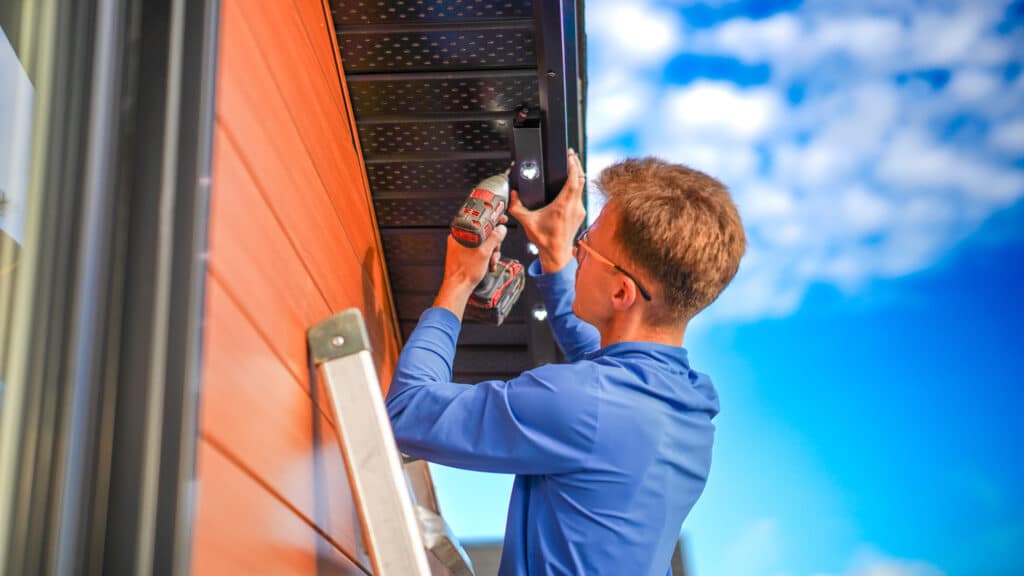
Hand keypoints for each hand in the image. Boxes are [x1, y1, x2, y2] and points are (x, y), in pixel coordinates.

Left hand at [433, 222, 507, 319]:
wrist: (458, 287)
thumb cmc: (464, 272)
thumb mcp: (484, 253)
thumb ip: (494, 239)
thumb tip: (501, 229)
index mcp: (461, 233)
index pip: (479, 220)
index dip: (492, 220)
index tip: (501, 219)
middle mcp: (460, 239)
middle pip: (483, 233)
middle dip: (493, 243)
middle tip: (496, 249)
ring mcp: (461, 248)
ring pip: (482, 243)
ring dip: (491, 252)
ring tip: (491, 260)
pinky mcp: (464, 256)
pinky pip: (478, 251)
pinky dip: (485, 257)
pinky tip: (488, 264)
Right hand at [508, 149, 586, 272]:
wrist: (556, 254)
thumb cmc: (545, 240)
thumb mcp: (527, 222)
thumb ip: (517, 208)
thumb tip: (513, 195)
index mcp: (562, 206)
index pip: (573, 181)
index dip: (573, 166)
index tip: (570, 156)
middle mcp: (574, 207)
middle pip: (581, 179)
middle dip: (577, 165)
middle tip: (571, 155)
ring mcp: (579, 210)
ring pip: (582, 187)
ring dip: (578, 175)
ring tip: (571, 165)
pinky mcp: (580, 213)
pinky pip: (580, 195)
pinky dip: (577, 185)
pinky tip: (571, 182)